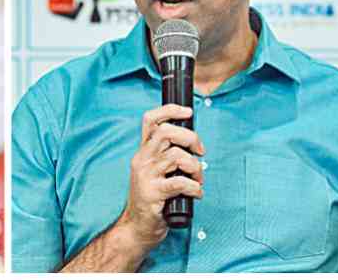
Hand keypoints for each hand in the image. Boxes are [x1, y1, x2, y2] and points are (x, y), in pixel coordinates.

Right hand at [116, 104, 204, 248]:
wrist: (137, 227)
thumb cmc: (153, 199)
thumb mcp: (155, 171)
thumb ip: (168, 155)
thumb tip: (194, 143)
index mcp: (143, 152)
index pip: (150, 120)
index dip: (169, 110)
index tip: (187, 111)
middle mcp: (141, 160)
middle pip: (166, 132)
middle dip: (190, 138)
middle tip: (200, 151)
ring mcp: (145, 176)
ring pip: (176, 156)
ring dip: (195, 167)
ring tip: (198, 179)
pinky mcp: (152, 193)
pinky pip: (180, 182)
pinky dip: (194, 186)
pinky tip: (196, 193)